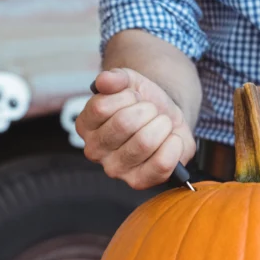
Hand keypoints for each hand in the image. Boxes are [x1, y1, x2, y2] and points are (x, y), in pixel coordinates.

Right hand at [76, 68, 195, 189]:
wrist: (167, 118)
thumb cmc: (143, 103)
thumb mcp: (130, 82)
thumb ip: (116, 77)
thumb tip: (104, 80)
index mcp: (85, 125)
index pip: (101, 107)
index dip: (126, 96)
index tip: (134, 96)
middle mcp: (94, 150)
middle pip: (124, 123)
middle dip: (147, 109)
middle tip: (151, 111)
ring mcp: (115, 169)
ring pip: (145, 142)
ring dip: (162, 125)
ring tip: (161, 124)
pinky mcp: (138, 182)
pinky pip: (162, 163)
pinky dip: (174, 145)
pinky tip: (170, 139)